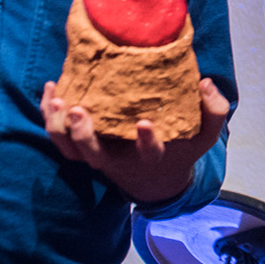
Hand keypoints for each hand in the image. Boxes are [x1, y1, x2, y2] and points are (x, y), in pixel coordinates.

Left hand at [41, 78, 229, 205]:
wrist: (155, 179)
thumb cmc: (179, 150)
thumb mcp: (203, 137)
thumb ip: (213, 111)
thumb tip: (205, 83)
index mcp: (150, 158)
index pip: (149, 154)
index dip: (146, 141)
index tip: (144, 123)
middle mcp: (119, 161)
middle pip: (94, 156)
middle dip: (83, 135)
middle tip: (78, 111)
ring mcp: (97, 156)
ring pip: (70, 151)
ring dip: (59, 128)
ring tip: (57, 98)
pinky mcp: (82, 149)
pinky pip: (60, 140)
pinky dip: (51, 118)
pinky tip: (51, 91)